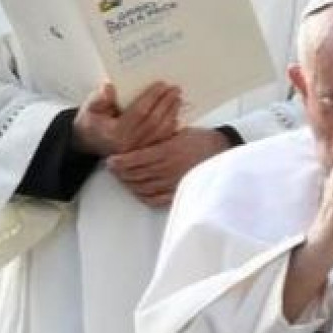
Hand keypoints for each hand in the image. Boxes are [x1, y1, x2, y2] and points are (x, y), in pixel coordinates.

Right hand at [72, 80, 179, 157]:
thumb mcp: (89, 108)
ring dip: (172, 114)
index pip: (139, 113)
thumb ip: (98, 98)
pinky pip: (162, 140)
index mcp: (116, 134)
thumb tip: (109, 88)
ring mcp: (138, 152)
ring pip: (161, 132)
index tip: (162, 84)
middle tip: (175, 89)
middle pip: (154, 122)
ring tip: (177, 99)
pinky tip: (176, 114)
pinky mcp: (144, 153)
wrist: (89, 142)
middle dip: (166, 104)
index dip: (152, 98)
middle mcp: (129, 146)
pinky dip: (172, 127)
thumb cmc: (91, 122)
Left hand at [108, 126, 228, 207]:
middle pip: (136, 175)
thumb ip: (156, 139)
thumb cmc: (198, 139)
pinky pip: (154, 199)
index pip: (136, 159)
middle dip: (121, 173)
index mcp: (168, 151)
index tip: (111, 160)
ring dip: (129, 184)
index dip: (120, 162)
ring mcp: (174, 183)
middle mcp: (169, 169)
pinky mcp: (179, 193)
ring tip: (123, 178)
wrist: (221, 152)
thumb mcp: (176, 133)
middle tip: (113, 169)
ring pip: (142, 188)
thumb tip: (133, 143)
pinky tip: (138, 189)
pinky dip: (142, 195)